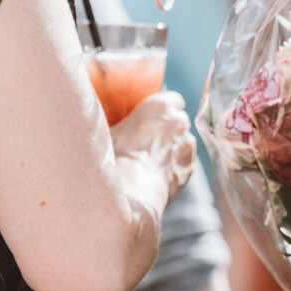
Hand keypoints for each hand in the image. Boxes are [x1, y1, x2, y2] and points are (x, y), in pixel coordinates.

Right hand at [110, 91, 195, 207]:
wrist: (131, 191)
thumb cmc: (114, 157)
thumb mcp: (107, 130)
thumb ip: (118, 120)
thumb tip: (100, 116)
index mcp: (160, 106)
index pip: (173, 99)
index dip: (164, 109)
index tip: (154, 117)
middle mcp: (179, 122)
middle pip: (179, 120)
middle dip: (169, 127)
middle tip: (150, 139)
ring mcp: (187, 144)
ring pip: (183, 141)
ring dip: (174, 146)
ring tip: (152, 159)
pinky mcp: (190, 167)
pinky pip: (184, 161)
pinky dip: (175, 165)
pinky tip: (157, 173)